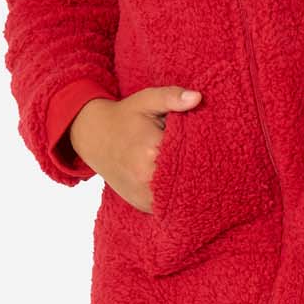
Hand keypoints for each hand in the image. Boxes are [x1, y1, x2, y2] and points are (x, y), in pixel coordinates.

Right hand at [69, 84, 202, 209]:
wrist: (93, 137)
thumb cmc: (124, 117)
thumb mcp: (146, 100)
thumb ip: (172, 97)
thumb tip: (198, 97)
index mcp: (151, 151)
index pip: (191, 155)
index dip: (204, 149)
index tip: (210, 142)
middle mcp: (146, 178)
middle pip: (189, 178)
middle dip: (199, 168)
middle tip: (208, 157)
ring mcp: (144, 196)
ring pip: (181, 196)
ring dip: (190, 185)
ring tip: (195, 169)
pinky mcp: (143, 205)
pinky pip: (169, 205)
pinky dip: (177, 195)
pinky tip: (181, 180)